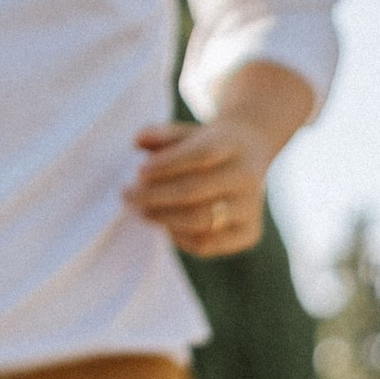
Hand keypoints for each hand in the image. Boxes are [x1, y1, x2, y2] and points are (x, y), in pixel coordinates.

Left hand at [127, 112, 273, 257]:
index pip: (201, 155)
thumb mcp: (187, 133)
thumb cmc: (208, 145)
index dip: (167, 165)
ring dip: (163, 218)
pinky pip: (207, 244)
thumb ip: (160, 135)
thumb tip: (138, 142)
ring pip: (200, 221)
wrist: (251, 157)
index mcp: (234, 145)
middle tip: (128, 195)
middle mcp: (247, 177)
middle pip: (196, 190)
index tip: (139, 171)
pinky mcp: (250, 233)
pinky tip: (166, 225)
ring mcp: (251, 208)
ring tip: (141, 210)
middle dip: (155, 195)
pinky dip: (179, 237)